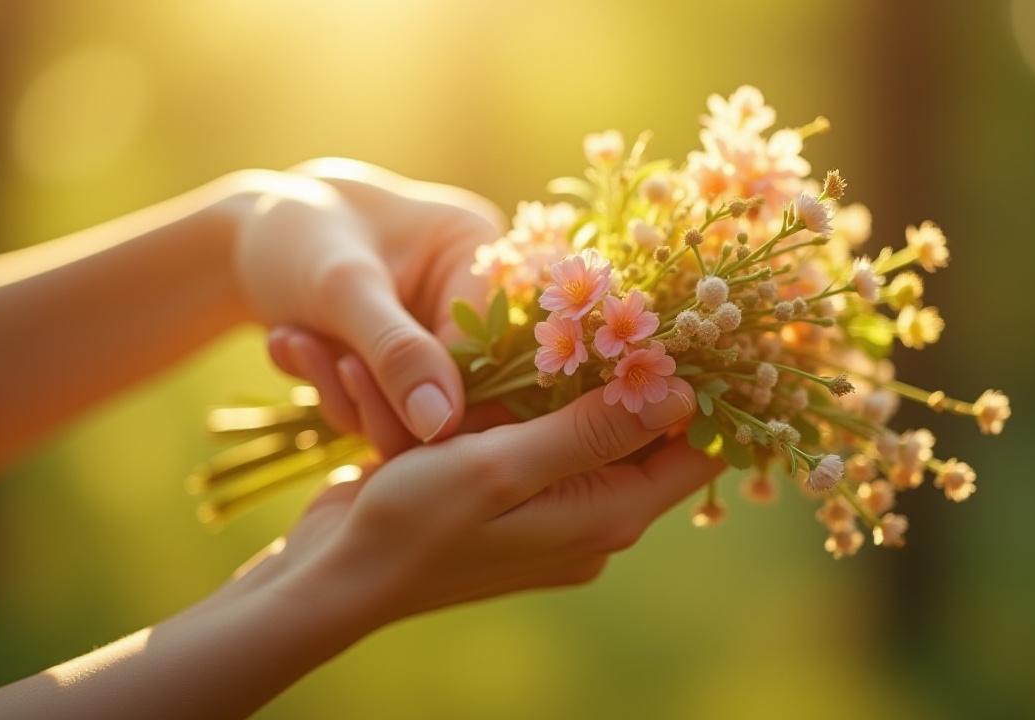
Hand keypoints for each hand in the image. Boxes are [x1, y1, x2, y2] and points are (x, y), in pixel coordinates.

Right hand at [228, 369, 716, 630]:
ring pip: (590, 429)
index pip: (693, 454)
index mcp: (605, 517)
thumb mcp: (503, 466)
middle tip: (618, 305)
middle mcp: (590, 521)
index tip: (686, 326)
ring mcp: (552, 512)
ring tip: (561, 322)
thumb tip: (683, 395)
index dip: (699, 392)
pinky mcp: (513, 499)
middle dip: (632, 373)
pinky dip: (529, 400)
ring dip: (572, 380)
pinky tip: (503, 361)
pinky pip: (542, 438)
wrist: (335, 573)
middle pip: (646, 436)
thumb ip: (592, 431)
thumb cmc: (414, 521)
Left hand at [230, 160, 503, 446]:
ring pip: (415, 414)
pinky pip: (382, 412)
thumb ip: (395, 352)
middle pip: (459, 392)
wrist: (242, 238)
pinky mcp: (402, 368)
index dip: (439, 389)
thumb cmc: (295, 233)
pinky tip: (289, 343)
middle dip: (378, 393)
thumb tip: (442, 426)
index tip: (361, 377)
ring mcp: (436, 337)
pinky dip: (330, 390)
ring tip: (291, 340)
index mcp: (479, 253)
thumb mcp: (343, 287)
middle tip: (317, 358)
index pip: (488, 349)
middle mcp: (470, 299)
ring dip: (343, 392)